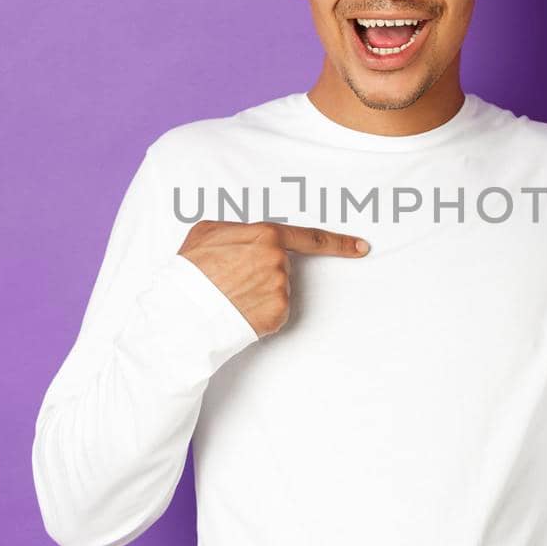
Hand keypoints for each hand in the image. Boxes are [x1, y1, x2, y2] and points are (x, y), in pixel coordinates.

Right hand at [178, 220, 370, 336]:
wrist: (184, 310)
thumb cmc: (191, 269)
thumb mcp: (208, 230)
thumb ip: (238, 229)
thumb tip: (246, 235)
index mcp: (266, 236)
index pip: (310, 238)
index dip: (339, 243)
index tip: (362, 247)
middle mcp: (279, 262)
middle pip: (282, 267)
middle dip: (263, 273)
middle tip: (232, 279)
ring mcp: (280, 290)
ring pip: (277, 289)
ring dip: (259, 292)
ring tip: (229, 294)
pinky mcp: (277, 315)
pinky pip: (273, 311)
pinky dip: (259, 312)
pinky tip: (238, 309)